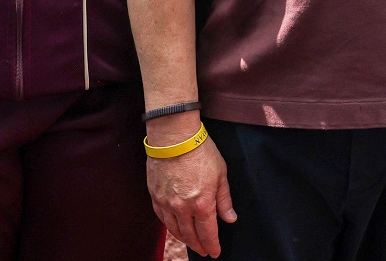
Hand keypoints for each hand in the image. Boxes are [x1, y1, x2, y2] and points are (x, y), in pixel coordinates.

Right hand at [146, 127, 235, 256]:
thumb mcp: (220, 174)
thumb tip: (230, 218)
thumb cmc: (200, 150)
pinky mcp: (155, 195)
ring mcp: (167, 202)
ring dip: (184, 238)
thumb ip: (224, 199)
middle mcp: (182, 208)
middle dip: (199, 245)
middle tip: (204, 250)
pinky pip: (162, 217)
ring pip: (174, 229)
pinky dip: (169, 226)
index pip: (208, 233)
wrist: (173, 136)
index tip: (215, 252)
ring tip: (191, 242)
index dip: (212, 245)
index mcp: (202, 204)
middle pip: (190, 235)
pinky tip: (174, 226)